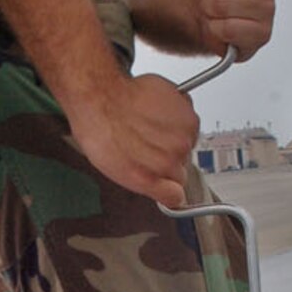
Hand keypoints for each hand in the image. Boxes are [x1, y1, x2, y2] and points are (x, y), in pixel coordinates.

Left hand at [67, 70, 199, 206]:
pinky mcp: (190, 121)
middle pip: (180, 169)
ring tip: (151, 125)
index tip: (166, 182)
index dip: (168, 186)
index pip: (174, 196)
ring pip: (186, 146)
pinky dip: (180, 119)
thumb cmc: (100, 126)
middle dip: (167, 159)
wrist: (102, 96)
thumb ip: (141, 179)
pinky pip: (191, 126)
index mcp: (148, 180)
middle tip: (149, 143)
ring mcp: (182, 142)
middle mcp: (167, 163)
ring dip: (174, 138)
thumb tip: (152, 182)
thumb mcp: (112, 167)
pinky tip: (160, 113)